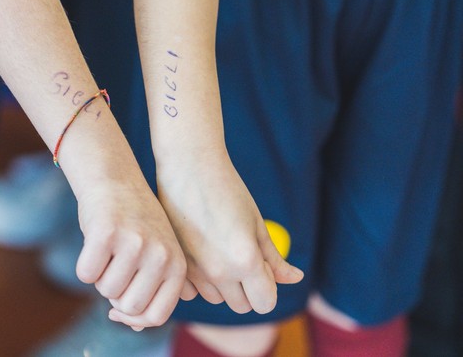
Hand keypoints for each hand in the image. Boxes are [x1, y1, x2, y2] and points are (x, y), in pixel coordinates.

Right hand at [75, 180, 195, 329]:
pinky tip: (94, 242)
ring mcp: (135, 243)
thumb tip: (134, 326)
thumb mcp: (154, 255)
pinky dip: (84, 265)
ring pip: (106, 291)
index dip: (132, 319)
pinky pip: (86, 274)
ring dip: (100, 277)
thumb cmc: (134, 224)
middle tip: (113, 268)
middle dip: (114, 295)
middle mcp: (161, 255)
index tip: (118, 308)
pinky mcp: (107, 233)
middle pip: (129, 307)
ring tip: (108, 250)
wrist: (116, 180)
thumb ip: (150, 291)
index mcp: (176, 265)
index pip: (155, 316)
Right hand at [152, 154, 302, 314]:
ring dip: (223, 285)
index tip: (263, 267)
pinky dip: (199, 281)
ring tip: (218, 250)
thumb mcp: (256, 223)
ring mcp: (193, 270)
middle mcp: (219, 273)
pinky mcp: (176, 263)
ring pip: (216, 298)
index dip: (268, 287)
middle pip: (241, 305)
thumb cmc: (228, 190)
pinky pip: (192, 292)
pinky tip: (200, 254)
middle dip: (247, 289)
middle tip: (241, 256)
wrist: (188, 167)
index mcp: (245, 262)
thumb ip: (274, 258)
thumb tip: (295, 279)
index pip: (265, 302)